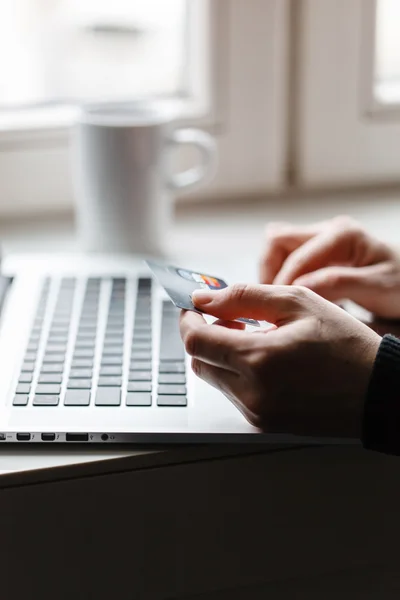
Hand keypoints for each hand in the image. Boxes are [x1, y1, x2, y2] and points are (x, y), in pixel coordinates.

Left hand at [180, 284, 380, 436]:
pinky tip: (267, 360)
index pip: (195, 340)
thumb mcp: (298, 303)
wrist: (378, 391)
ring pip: (216, 378)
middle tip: (231, 319)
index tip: (192, 306)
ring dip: (223, 355)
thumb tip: (204, 298)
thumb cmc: (346, 345)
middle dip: (206, 335)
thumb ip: (243, 297)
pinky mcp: (265, 423)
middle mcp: (253, 392)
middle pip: (200, 361)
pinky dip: (239, 373)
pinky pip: (234, 394)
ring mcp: (258, 413)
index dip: (188, 319)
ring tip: (257, 338)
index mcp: (259, 359)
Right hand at [259, 216, 399, 318]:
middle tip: (273, 302)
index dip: (282, 282)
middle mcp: (327, 230)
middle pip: (276, 240)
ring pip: (276, 248)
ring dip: (271, 272)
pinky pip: (284, 257)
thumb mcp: (377, 287)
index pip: (296, 255)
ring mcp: (319, 238)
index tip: (277, 309)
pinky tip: (289, 296)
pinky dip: (278, 275)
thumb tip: (300, 286)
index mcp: (343, 234)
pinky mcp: (315, 251)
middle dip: (269, 271)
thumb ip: (339, 284)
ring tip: (279, 300)